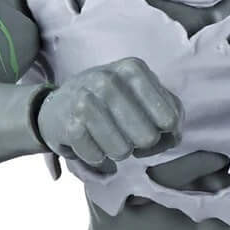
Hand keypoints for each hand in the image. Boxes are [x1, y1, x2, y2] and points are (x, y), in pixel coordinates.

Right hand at [35, 58, 182, 170]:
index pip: (170, 119)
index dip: (163, 134)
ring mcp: (87, 99)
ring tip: (106, 139)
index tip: (147, 128)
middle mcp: (109, 79)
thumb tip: (173, 136)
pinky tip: (90, 144)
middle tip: (125, 135)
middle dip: (139, 146)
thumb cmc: (109, 105)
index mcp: (133, 69)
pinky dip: (97, 159)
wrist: (56, 106)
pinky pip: (98, 158)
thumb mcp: (141, 97)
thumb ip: (170, 112)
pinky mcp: (69, 123)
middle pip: (148, 138)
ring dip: (116, 153)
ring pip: (123, 150)